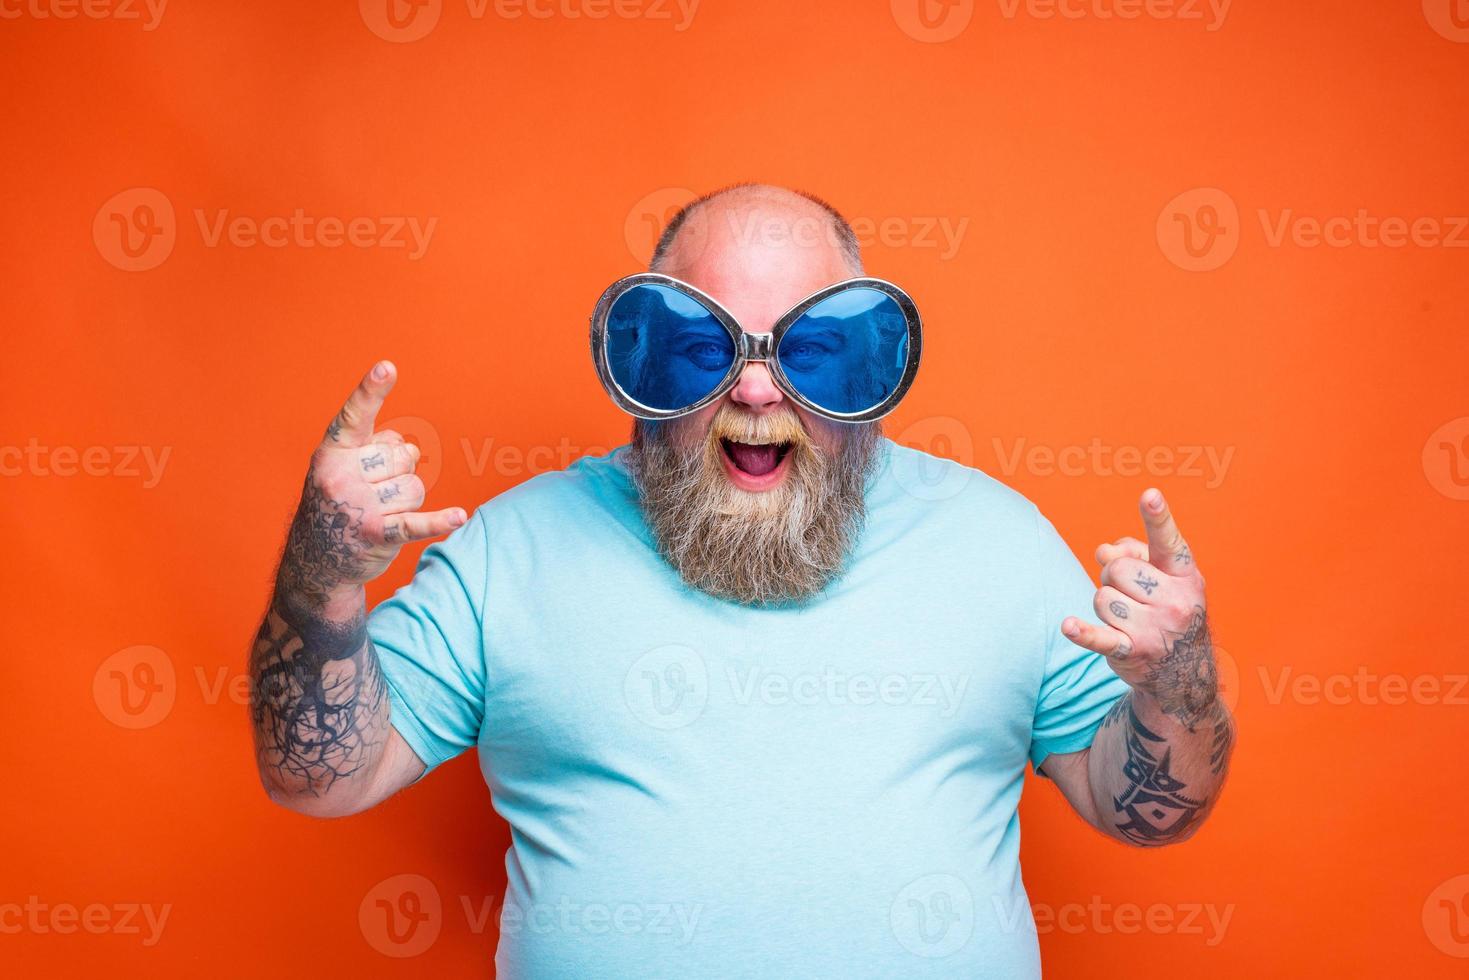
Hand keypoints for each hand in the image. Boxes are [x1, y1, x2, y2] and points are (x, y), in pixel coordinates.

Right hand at [280, 360, 465, 605]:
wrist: (317, 560)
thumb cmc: (339, 501)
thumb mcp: (343, 467)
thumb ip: (376, 446)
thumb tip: (411, 450)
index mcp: (332, 453)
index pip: (355, 417)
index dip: (371, 391)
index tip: (387, 367)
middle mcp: (339, 477)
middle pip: (402, 457)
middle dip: (398, 472)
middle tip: (372, 492)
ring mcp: (357, 507)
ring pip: (414, 488)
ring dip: (406, 501)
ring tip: (379, 512)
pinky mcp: (376, 535)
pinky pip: (415, 522)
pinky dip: (439, 521)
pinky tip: (459, 517)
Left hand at [1060, 488, 1217, 727]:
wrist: (1184, 672)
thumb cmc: (1165, 609)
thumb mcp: (1162, 578)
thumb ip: (1133, 553)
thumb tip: (1103, 551)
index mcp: (1185, 575)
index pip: (1167, 541)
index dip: (1157, 517)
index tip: (1148, 494)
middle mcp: (1175, 601)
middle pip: (1118, 569)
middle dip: (1114, 578)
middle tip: (1130, 595)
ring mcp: (1155, 629)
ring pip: (1103, 598)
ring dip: (1106, 606)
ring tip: (1126, 618)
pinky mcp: (1133, 652)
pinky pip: (1101, 637)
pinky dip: (1083, 633)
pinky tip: (1068, 626)